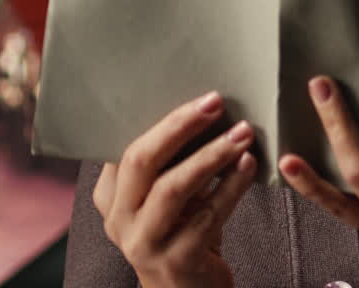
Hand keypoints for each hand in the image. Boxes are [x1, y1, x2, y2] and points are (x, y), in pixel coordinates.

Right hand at [93, 91, 256, 287]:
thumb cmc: (180, 233)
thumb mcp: (165, 198)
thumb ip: (169, 163)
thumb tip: (204, 108)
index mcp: (111, 196)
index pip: (125, 146)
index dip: (161, 118)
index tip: (196, 95)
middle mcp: (120, 220)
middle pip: (141, 161)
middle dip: (179, 127)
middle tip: (214, 103)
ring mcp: (144, 244)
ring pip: (173, 188)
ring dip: (211, 156)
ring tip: (241, 134)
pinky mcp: (176, 262)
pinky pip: (206, 216)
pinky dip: (231, 188)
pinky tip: (248, 167)